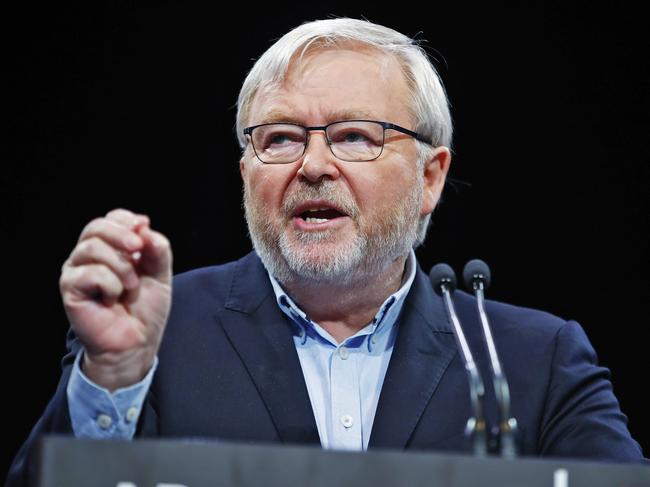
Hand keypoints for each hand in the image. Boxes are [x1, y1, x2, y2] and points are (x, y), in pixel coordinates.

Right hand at [59, 209, 172, 390]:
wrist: (137, 342)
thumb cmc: (145, 309)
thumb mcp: (160, 274)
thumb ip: (157, 249)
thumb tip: (145, 227)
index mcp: (109, 248)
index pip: (111, 219)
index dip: (127, 220)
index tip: (144, 231)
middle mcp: (88, 256)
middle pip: (96, 227)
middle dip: (122, 235)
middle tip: (138, 249)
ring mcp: (76, 271)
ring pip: (93, 248)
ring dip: (121, 267)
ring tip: (130, 286)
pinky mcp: (69, 289)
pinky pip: (90, 273)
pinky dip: (110, 285)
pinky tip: (112, 299)